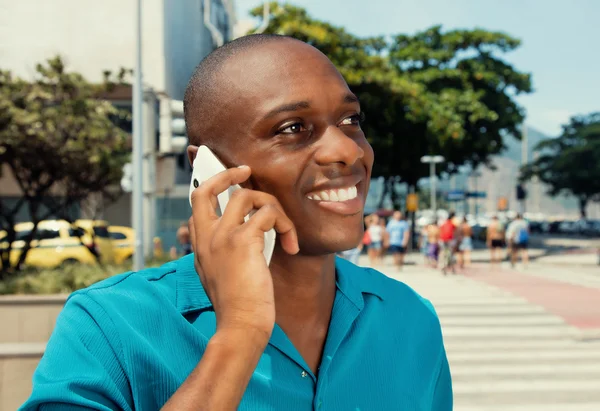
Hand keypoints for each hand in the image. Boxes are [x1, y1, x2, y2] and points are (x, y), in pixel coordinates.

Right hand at [189, 166, 298, 341]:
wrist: (240, 325)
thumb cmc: (237, 306)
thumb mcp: (222, 276)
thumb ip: (226, 252)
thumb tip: (251, 232)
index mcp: (200, 246)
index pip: (196, 205)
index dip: (211, 187)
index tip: (229, 181)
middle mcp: (206, 237)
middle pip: (204, 189)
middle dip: (226, 174)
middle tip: (246, 171)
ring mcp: (221, 237)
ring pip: (245, 196)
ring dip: (273, 207)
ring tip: (285, 231)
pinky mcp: (243, 240)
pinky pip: (268, 214)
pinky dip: (285, 226)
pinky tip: (291, 246)